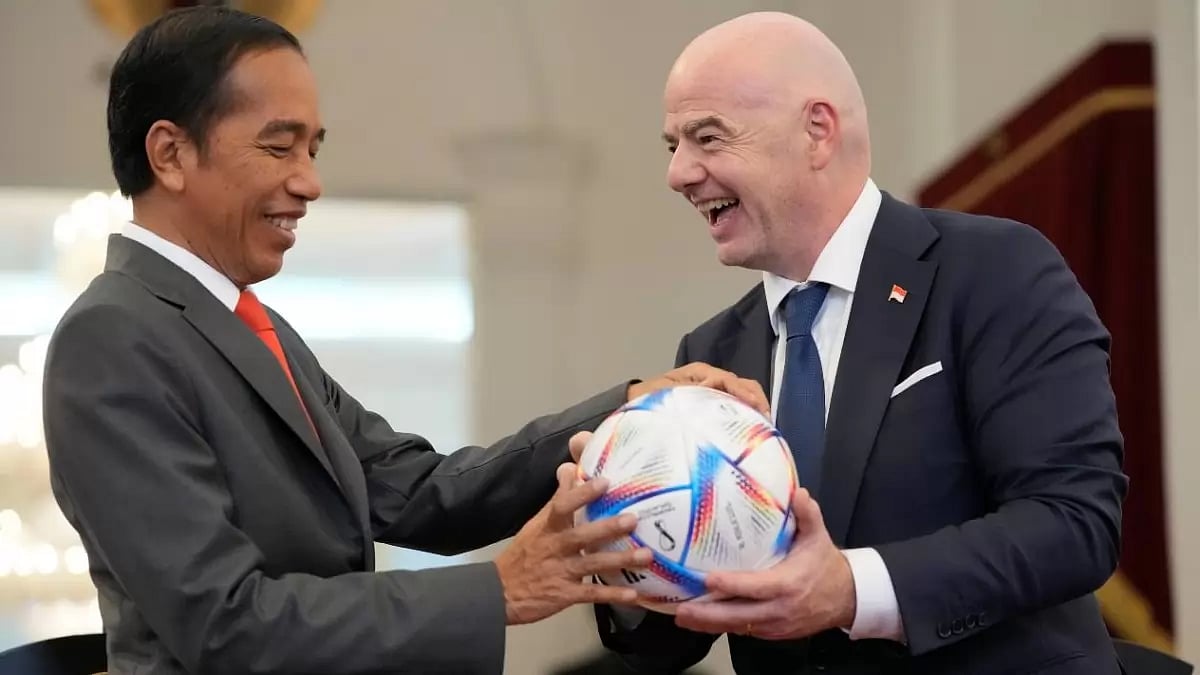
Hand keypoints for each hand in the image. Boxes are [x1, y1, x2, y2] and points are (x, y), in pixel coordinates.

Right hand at [494, 463, 652, 624]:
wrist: (500, 592)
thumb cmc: (524, 554)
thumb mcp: (537, 524)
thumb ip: (557, 498)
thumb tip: (569, 467)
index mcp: (547, 528)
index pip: (562, 506)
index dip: (582, 494)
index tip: (604, 482)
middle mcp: (555, 547)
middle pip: (582, 536)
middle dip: (608, 528)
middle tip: (632, 519)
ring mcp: (561, 571)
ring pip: (593, 564)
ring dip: (620, 560)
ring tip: (645, 555)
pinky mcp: (565, 595)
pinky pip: (592, 594)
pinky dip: (613, 594)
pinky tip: (634, 593)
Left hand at [629, 362, 769, 415]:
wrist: (636, 404)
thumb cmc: (648, 398)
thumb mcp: (667, 394)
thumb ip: (690, 391)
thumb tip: (715, 388)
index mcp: (700, 373)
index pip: (729, 380)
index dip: (743, 393)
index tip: (756, 409)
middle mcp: (711, 379)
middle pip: (743, 385)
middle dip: (757, 400)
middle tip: (767, 422)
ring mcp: (713, 392)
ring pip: (742, 396)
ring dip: (754, 408)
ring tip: (764, 428)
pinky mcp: (713, 406)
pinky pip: (734, 407)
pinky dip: (746, 416)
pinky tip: (751, 431)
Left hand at [673, 488, 856, 639]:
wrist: (847, 599)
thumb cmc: (826, 566)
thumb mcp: (819, 537)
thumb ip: (808, 515)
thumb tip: (798, 492)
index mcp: (788, 584)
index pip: (755, 587)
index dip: (731, 585)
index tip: (708, 579)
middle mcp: (779, 608)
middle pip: (738, 615)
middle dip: (708, 614)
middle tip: (681, 609)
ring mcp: (775, 625)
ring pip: (738, 627)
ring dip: (709, 624)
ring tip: (682, 617)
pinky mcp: (773, 633)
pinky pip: (745, 631)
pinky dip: (723, 627)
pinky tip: (703, 622)